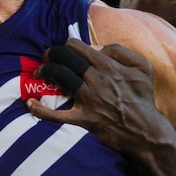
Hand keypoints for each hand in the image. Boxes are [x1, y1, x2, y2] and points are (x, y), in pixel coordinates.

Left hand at [27, 38, 175, 160]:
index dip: (65, 45)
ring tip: (39, 72)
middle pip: (64, 57)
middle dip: (52, 54)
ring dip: (45, 71)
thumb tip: (97, 48)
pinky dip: (40, 110)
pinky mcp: (83, 118)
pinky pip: (56, 115)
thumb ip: (121, 52)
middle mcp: (94, 79)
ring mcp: (88, 99)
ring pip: (59, 76)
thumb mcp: (142, 67)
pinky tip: (30, 104)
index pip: (76, 46)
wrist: (145, 130)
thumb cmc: (143, 98)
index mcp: (107, 65)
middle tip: (47, 57)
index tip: (63, 50)